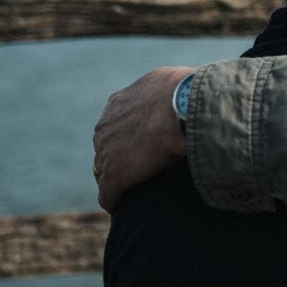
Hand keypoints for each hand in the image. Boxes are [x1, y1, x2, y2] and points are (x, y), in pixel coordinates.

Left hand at [93, 65, 191, 211]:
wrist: (181, 104)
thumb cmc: (182, 90)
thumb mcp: (168, 79)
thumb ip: (162, 89)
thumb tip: (177, 86)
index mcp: (116, 106)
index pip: (113, 129)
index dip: (127, 140)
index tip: (142, 149)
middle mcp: (104, 128)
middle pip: (105, 151)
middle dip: (118, 160)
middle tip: (138, 171)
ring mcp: (106, 153)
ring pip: (104, 173)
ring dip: (117, 181)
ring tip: (130, 192)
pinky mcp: (115, 176)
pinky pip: (107, 195)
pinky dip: (114, 201)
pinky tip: (122, 206)